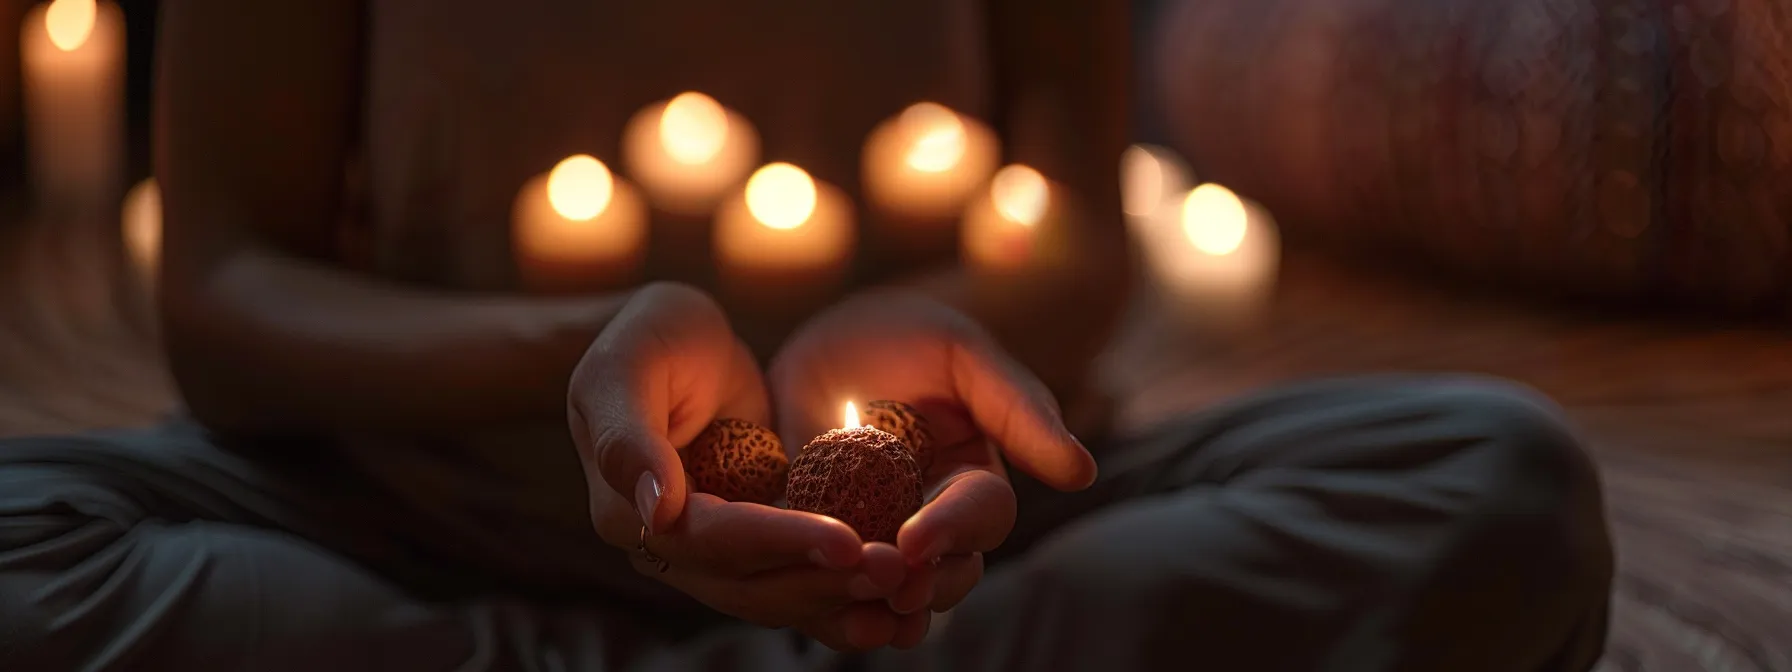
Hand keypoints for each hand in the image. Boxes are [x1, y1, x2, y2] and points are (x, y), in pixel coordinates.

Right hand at [567, 282, 908, 648]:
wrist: (680, 340)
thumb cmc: (647, 338)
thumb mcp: (626, 365)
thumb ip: (628, 436)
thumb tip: (656, 512)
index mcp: (629, 513)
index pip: (713, 540)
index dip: (781, 544)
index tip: (848, 543)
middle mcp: (670, 547)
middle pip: (752, 584)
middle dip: (824, 581)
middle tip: (897, 570)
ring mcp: (715, 553)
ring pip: (781, 593)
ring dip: (843, 593)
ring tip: (908, 581)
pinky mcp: (758, 544)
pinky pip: (801, 575)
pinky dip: (846, 585)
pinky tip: (902, 586)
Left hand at [770, 289, 1098, 647]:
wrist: (822, 338)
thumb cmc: (908, 336)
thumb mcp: (965, 356)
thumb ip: (1019, 410)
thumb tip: (1080, 473)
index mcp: (974, 481)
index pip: (981, 516)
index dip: (954, 531)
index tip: (916, 541)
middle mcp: (931, 520)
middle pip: (944, 573)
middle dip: (922, 586)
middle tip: (888, 584)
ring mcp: (873, 534)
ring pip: (889, 591)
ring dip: (875, 606)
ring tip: (852, 608)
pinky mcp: (817, 540)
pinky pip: (825, 581)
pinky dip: (819, 599)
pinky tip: (804, 602)